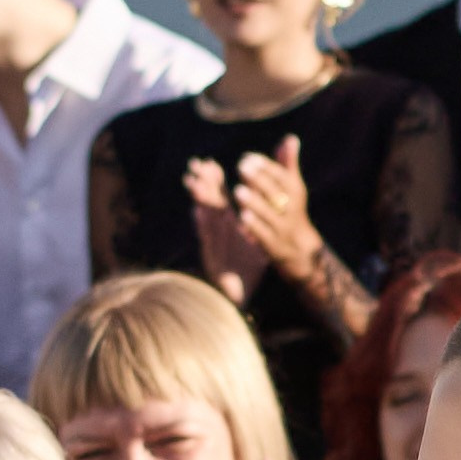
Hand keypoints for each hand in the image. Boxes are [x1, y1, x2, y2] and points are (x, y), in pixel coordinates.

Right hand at [185, 156, 268, 305]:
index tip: (210, 162)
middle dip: (202, 183)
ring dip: (200, 200)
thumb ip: (259, 226)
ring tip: (193, 182)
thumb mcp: (257, 245)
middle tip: (195, 164)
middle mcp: (219, 232)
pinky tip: (197, 212)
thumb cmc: (247, 271)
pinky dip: (202, 225)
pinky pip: (207, 239)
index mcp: (230, 227)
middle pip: (210, 203)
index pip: (221, 198)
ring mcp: (213, 244)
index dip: (215, 181)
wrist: (240, 297)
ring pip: (206, 217)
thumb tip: (267, 208)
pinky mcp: (211, 257)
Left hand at [231, 135, 321, 280]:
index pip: (281, 176)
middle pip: (275, 193)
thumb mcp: (292, 187)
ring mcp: (283, 228)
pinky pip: (264, 235)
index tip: (248, 157)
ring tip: (238, 191)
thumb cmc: (290, 209)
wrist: (300, 248)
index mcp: (295, 191)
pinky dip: (254, 226)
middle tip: (242, 167)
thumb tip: (291, 138)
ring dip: (254, 203)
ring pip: (269, 214)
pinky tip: (242, 217)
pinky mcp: (274, 245)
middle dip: (259, 180)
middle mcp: (291, 209)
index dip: (265, 167)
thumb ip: (288, 163)